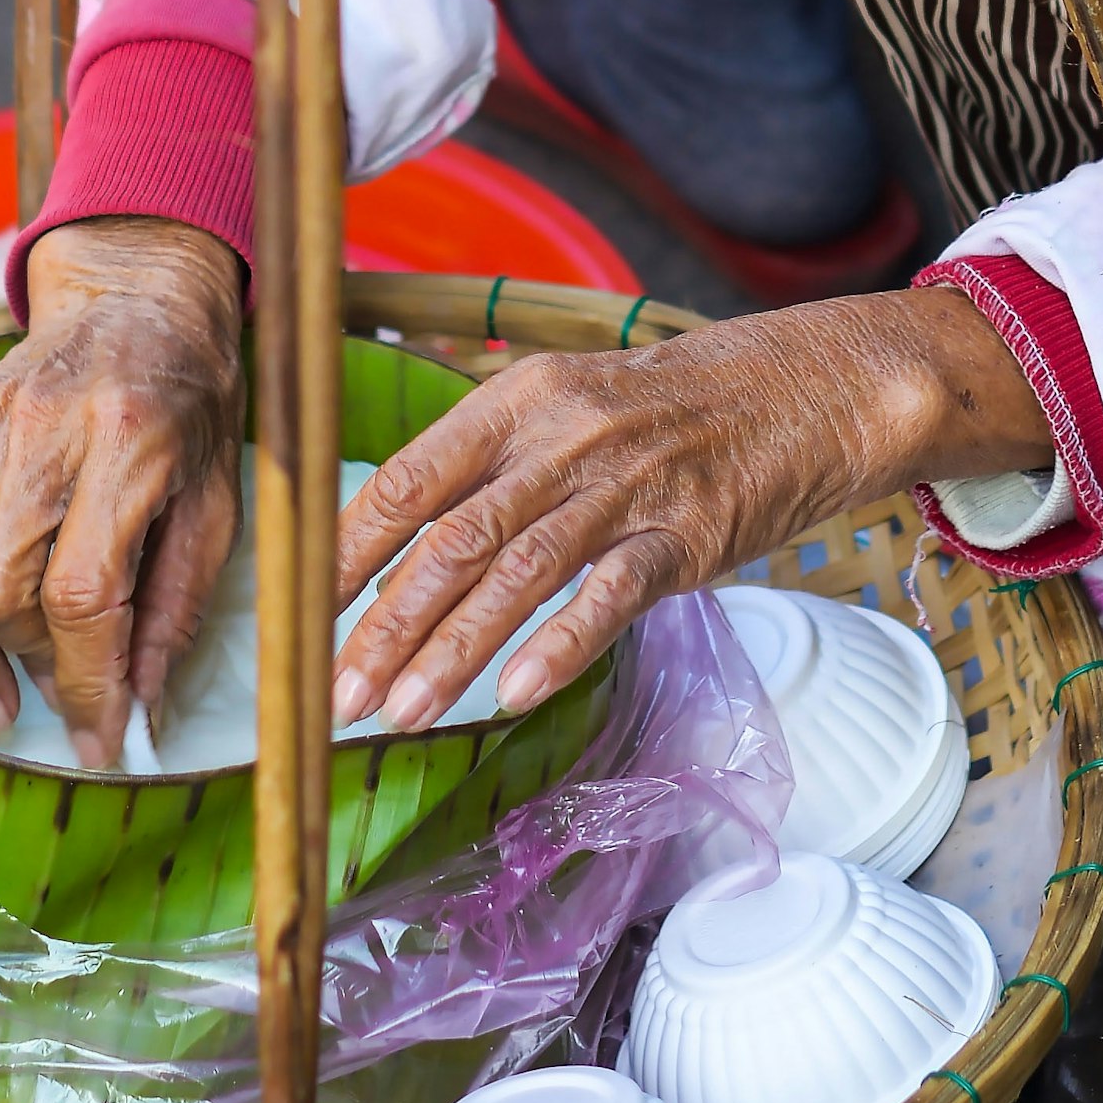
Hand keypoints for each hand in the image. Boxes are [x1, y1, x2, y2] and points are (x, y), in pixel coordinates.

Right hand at [0, 217, 245, 773]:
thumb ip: (178, 604)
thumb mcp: (220, 503)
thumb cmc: (191, 405)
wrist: (144, 298)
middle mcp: (41, 429)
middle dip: (28, 661)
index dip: (88, 686)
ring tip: (1, 692)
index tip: (100, 741)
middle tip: (63, 692)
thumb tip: (139, 708)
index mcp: (127, 444)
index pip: (81, 593)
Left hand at [324, 287, 1048, 739]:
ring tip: (400, 714)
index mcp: (516, 397)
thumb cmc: (671, 409)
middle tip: (335, 694)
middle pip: (450, 539)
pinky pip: (609, 595)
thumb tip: (399, 540)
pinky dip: (560, 646)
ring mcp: (625, 484)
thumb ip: (491, 461)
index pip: (407, 479)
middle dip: (383, 625)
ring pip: (516, 574)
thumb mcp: (570, 404)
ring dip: (451, 652)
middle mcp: (561, 434)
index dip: (345, 553)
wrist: (807, 387)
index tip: (295, 615)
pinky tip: (516, 696)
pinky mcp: (686, 534)